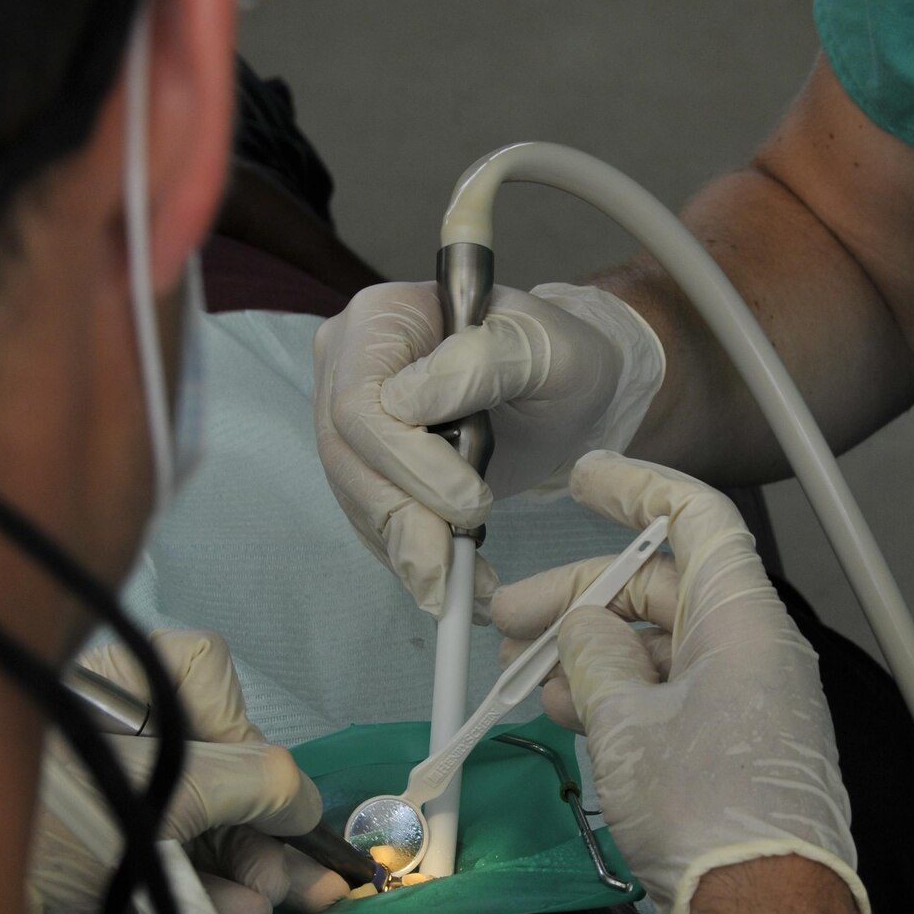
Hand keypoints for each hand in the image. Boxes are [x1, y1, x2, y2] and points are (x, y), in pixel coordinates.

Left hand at [29, 630, 346, 913]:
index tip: (252, 773)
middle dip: (265, 818)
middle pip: (222, 759)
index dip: (237, 720)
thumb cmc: (56, 828)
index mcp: (109, 689)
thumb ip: (253, 784)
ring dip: (255, 864)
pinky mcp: (115, 862)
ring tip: (287, 901)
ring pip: (211, 820)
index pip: (202, 671)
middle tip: (308, 869)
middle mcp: (115, 735)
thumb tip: (305, 802)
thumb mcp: (164, 794)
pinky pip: (184, 865)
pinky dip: (218, 891)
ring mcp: (116, 801)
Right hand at [313, 280, 663, 616]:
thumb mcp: (543, 348)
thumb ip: (482, 362)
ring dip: (408, 553)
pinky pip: (374, 521)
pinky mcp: (369, 468)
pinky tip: (456, 587)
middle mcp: (349, 366)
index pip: (361, 402)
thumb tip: (407, 401)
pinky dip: (415, 560)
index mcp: (383, 319)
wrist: (566, 390)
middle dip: (404, 522)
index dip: (406, 462)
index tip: (472, 502)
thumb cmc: (559, 357)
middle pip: (347, 458)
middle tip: (455, 576)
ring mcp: (351, 421)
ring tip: (461, 594)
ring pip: (356, 499)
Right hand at [491, 452, 869, 913]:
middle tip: (506, 620)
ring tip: (527, 684)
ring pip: (660, 648)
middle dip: (580, 598)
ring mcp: (750, 700)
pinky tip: (569, 718)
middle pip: (662, 589)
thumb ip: (594, 656)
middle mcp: (754, 649)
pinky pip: (673, 696)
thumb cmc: (701, 809)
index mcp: (742, 619)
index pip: (696, 517)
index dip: (637, 488)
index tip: (580, 479)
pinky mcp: (737, 748)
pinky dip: (619, 698)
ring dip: (590, 656)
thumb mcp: (626, 724)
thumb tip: (582, 625)